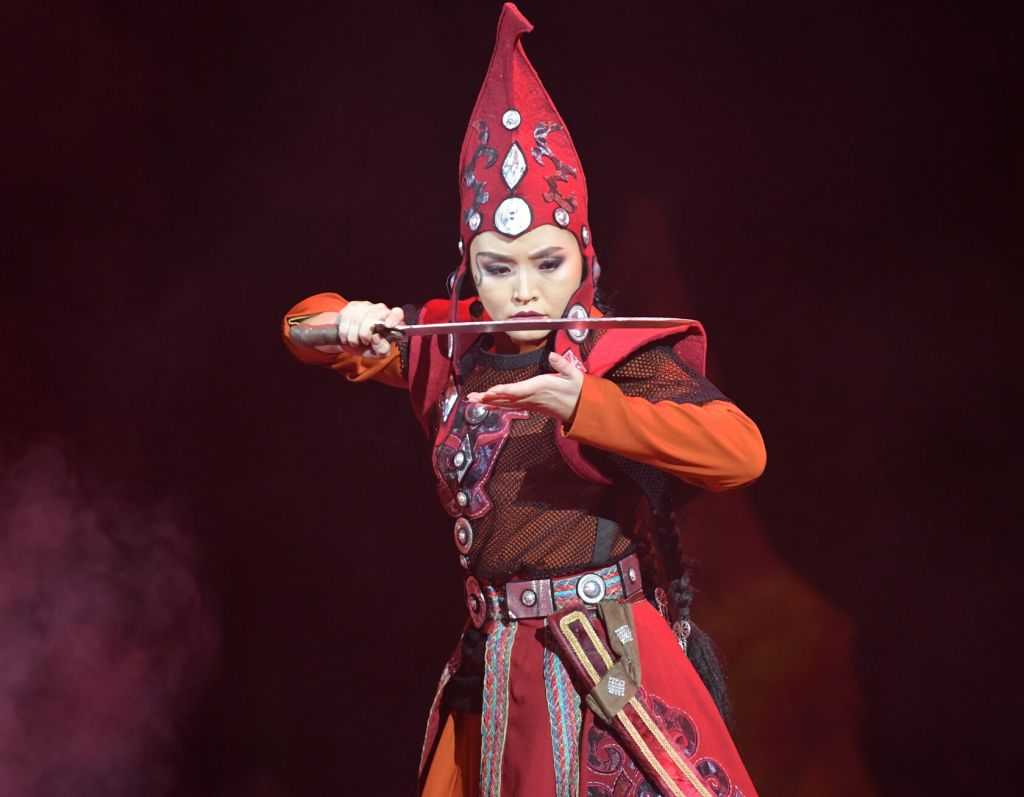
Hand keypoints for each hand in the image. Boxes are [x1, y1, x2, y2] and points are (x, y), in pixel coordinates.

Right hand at [336, 301, 403, 357]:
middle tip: (363, 342)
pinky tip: (346, 336)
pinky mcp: (353, 305)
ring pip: (357, 318)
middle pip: (372, 316)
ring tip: (354, 341)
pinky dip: (344, 331)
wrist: (350, 341)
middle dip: (364, 333)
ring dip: (353, 335)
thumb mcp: (377, 353)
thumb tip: (377, 338)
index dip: (393, 318)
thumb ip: (382, 349)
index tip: (388, 325)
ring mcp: (367, 306)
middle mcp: (381, 310)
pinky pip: (346, 317)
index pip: (397, 313)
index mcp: (392, 321)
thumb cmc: (368, 347)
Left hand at [466, 351, 583, 422]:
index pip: (518, 390)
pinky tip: (488, 406)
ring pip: (506, 404)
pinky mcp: (530, 407)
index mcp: (540, 388)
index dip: (503, 391)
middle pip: (506, 399)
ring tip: (473, 401)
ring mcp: (530, 404)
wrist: (582, 409)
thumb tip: (552, 355)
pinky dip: (498, 406)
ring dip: (489, 403)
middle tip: (471, 398)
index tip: (490, 391)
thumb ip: (562, 365)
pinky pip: (511, 407)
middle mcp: (532, 398)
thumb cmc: (577, 390)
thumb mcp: (574, 375)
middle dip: (488, 398)